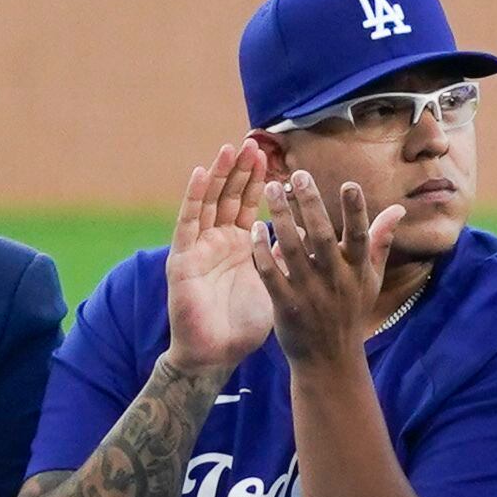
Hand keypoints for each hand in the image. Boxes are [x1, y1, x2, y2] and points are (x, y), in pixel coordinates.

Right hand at [163, 143, 275, 375]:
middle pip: (229, 198)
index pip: (249, 205)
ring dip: (218, 175)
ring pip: (209, 203)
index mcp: (241, 246)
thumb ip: (291, 257)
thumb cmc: (248, 322)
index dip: (258, 181)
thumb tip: (314, 234)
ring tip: (229, 149)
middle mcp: (218, 242)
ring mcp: (199, 248)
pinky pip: (187, 223)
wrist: (218, 353)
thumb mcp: (278, 282)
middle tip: (253, 143)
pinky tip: (199, 175)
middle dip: (240, 171)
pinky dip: (193, 197)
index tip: (272, 155)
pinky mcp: (182, 259)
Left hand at [252, 171, 406, 367]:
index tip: (348, 183)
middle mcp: (335, 280)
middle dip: (310, 204)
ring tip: (271, 189)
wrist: (329, 358)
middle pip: (321, 236)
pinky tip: (255, 229)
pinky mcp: (285, 305)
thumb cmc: (351, 312)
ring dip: (281, 217)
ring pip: (292, 249)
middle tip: (298, 175)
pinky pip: (270, 273)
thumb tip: (398, 209)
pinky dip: (262, 251)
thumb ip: (380, 241)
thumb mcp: (372, 278)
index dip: (355, 211)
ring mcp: (309, 292)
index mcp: (358, 271)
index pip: (359, 236)